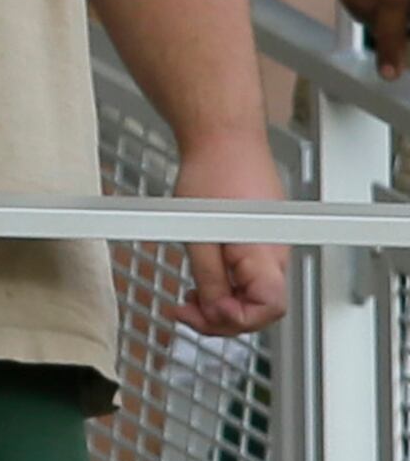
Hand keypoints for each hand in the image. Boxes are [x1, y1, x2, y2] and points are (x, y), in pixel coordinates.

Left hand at [168, 128, 290, 337]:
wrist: (223, 140)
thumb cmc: (212, 176)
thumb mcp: (198, 237)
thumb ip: (210, 279)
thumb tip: (215, 312)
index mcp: (265, 255)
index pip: (268, 309)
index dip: (235, 321)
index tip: (202, 314)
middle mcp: (276, 253)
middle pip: (260, 306)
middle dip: (222, 316)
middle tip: (185, 311)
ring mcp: (270, 246)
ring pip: (252, 292)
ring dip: (222, 300)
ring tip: (189, 298)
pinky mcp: (261, 237)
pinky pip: (249, 273)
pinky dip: (226, 282)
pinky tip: (203, 279)